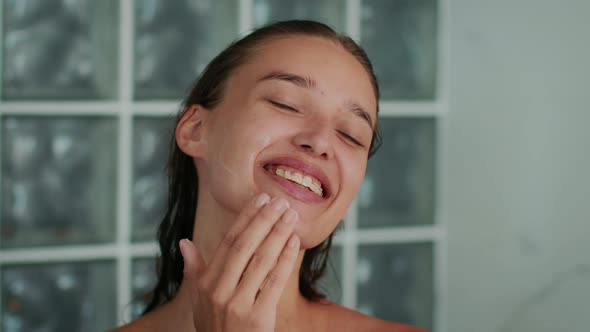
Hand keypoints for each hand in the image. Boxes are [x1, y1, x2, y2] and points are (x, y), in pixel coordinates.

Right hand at [179, 193, 299, 331]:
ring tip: (290, 216)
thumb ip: (194, 271)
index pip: (228, 242)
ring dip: (278, 234)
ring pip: (261, 260)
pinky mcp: (258, 318)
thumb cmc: (215, 328)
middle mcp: (219, 291)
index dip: (246, 218)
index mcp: (205, 283)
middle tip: (280, 201)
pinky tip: (294, 242)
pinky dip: (285, 259)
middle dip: (264, 220)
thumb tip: (184, 242)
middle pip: (245, 246)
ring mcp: (238, 304)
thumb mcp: (199, 301)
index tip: (260, 198)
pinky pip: (274, 282)